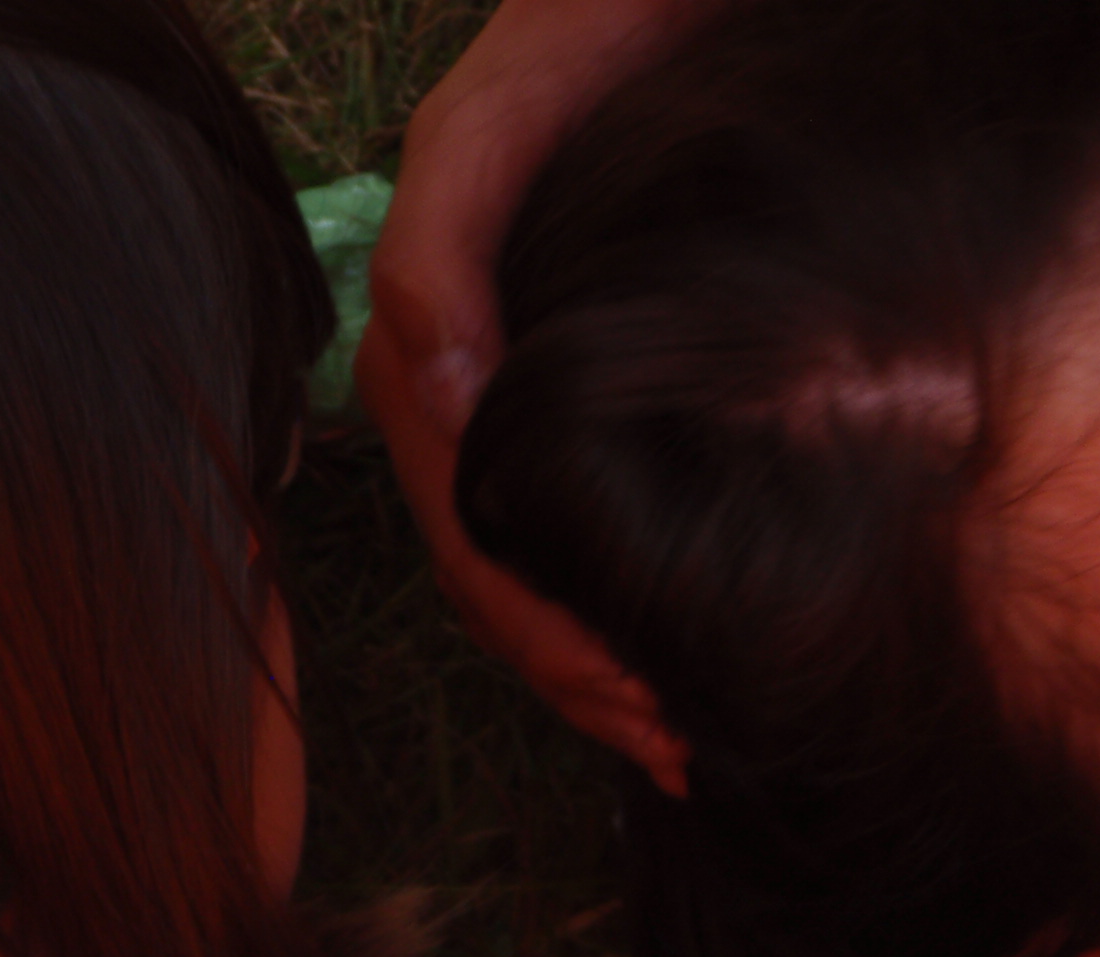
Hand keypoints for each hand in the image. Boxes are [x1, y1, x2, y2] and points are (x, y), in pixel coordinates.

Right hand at [358, 0, 709, 789]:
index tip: (625, 683)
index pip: (460, 507)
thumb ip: (447, 228)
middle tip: (670, 741)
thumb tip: (425, 378)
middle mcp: (460, 368)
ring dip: (581, 668)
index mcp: (438, 320)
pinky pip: (554, 530)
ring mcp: (509, 387)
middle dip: (567, 665)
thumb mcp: (511, 110)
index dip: (530, 614)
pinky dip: (601, 615)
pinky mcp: (564, 401)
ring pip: (511, 565)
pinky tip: (659, 677)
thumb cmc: (605, 26)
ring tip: (674, 742)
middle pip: (483, 561)